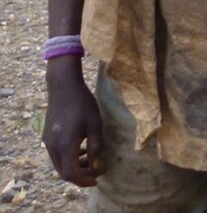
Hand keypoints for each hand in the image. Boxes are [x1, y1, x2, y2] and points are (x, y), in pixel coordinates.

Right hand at [44, 67, 103, 186]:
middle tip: (97, 170)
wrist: (64, 87)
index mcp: (65, 146)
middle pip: (64, 172)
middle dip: (81, 175)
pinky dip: (69, 157)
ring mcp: (47, 142)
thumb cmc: (83, 104)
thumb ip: (96, 147)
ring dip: (75, 166)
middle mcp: (52, 147)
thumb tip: (97, 166)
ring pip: (59, 164)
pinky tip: (82, 148)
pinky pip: (57, 154)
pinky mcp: (47, 136)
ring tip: (92, 158)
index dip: (84, 180)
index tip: (97, 180)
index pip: (71, 174)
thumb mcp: (95, 125)